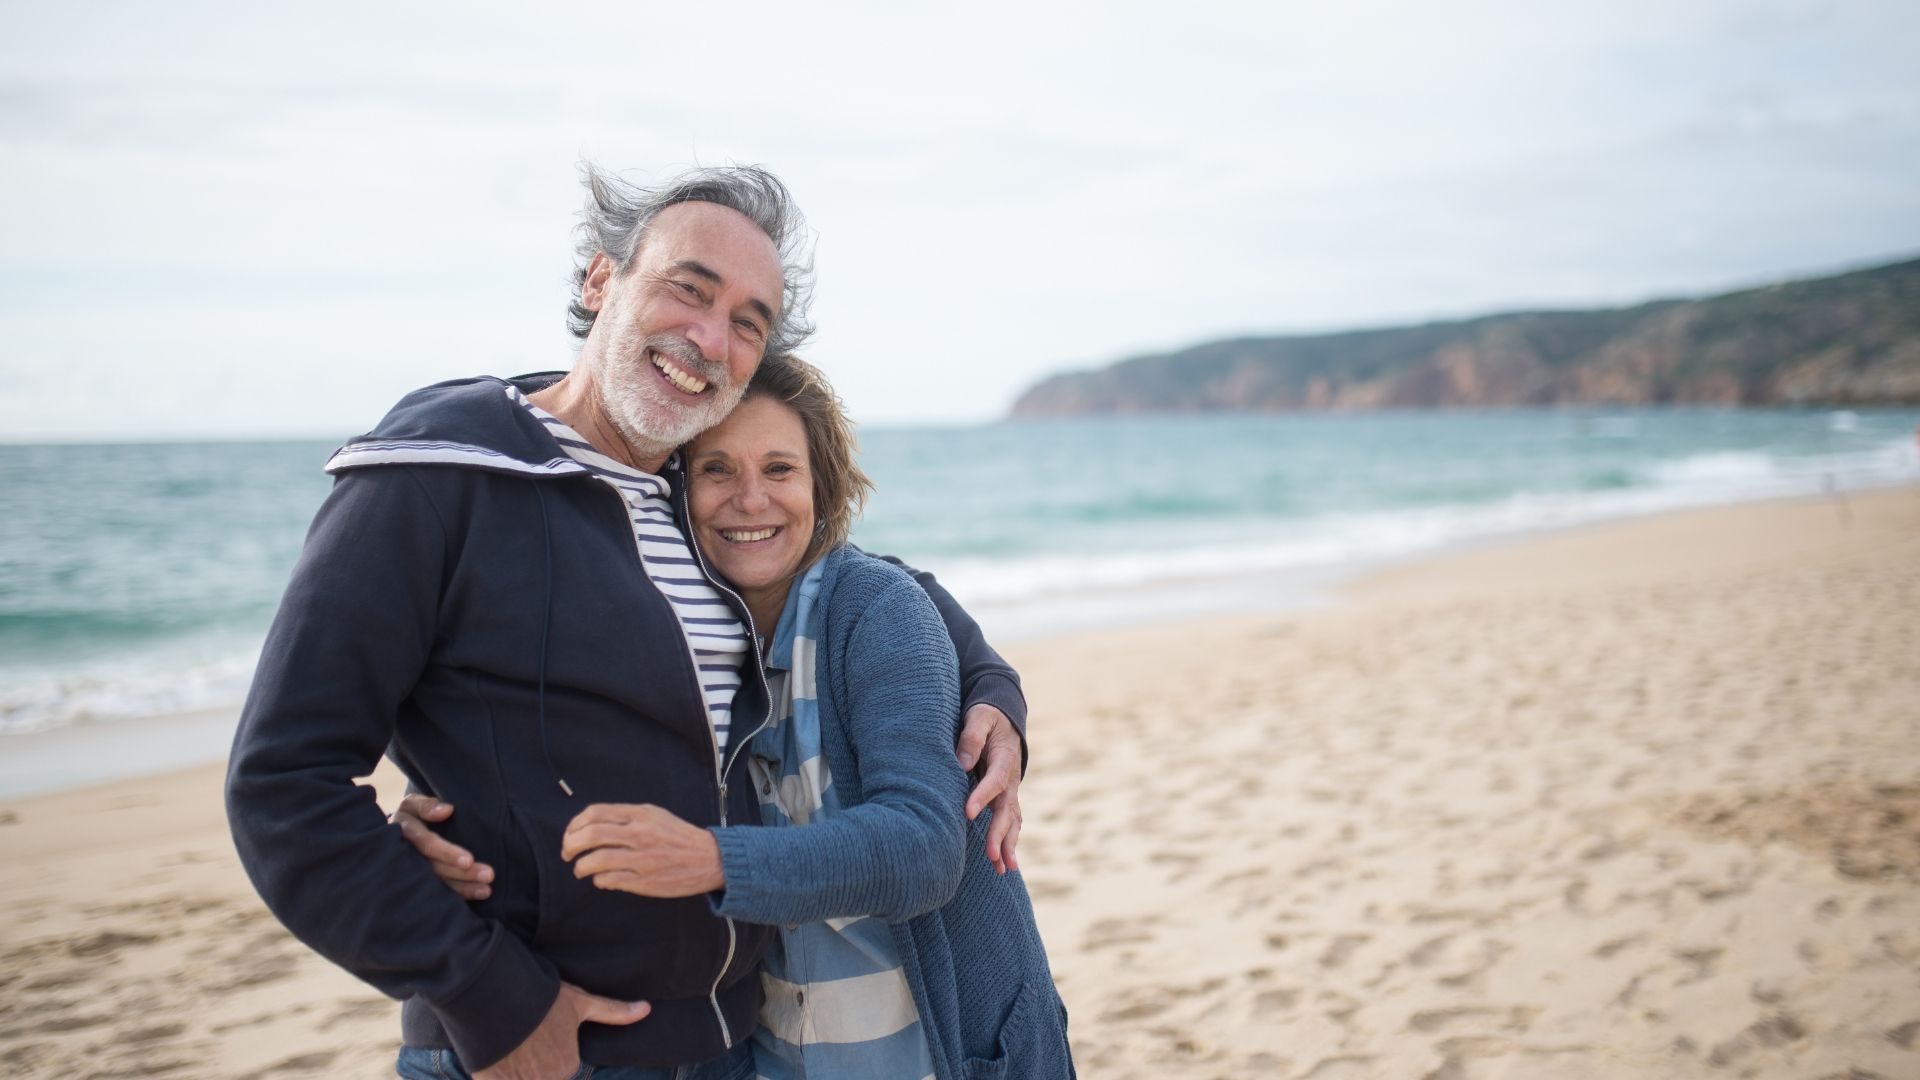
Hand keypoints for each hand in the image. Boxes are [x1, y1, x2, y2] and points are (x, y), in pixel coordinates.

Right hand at [391, 794, 495, 900]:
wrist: (402, 830)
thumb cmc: (414, 814)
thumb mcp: (414, 804)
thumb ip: (427, 805)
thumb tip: (447, 810)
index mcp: (404, 833)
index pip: (426, 844)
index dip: (447, 852)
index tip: (469, 860)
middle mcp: (407, 856)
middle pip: (435, 868)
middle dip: (462, 873)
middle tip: (489, 875)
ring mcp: (413, 873)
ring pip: (438, 883)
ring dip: (464, 888)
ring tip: (487, 890)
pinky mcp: (421, 884)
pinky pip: (440, 892)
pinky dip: (460, 894)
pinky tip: (479, 894)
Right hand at [472, 982, 648, 1079]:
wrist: (496, 996)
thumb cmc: (542, 998)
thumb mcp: (580, 1002)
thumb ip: (613, 1011)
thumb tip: (647, 1009)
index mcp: (568, 1065)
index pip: (560, 1066)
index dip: (547, 1047)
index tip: (538, 1031)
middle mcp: (548, 1079)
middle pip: (540, 1075)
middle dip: (531, 1060)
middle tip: (521, 1037)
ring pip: (521, 1077)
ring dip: (514, 1067)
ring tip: (507, 1043)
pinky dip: (496, 1074)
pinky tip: (494, 1057)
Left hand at [561, 803, 724, 897]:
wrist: (710, 859)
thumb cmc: (678, 836)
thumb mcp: (654, 815)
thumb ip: (625, 818)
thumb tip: (590, 826)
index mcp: (641, 814)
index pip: (595, 813)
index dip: (575, 824)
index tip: (571, 834)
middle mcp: (640, 834)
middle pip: (591, 835)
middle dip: (570, 845)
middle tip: (567, 853)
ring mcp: (642, 859)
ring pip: (596, 860)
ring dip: (581, 866)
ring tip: (580, 869)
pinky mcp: (645, 881)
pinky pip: (609, 880)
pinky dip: (599, 880)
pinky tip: (601, 879)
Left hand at [956, 703, 1022, 874]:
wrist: (1005, 720)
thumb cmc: (987, 717)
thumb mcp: (979, 717)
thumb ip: (971, 737)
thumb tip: (962, 764)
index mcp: (1003, 759)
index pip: (992, 781)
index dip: (981, 797)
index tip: (967, 813)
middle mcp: (1010, 780)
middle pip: (1006, 810)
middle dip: (999, 834)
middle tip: (992, 855)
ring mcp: (1010, 791)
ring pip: (1012, 821)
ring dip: (1008, 845)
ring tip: (1004, 869)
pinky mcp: (1005, 799)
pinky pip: (1009, 823)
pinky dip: (1008, 843)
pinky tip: (1003, 865)